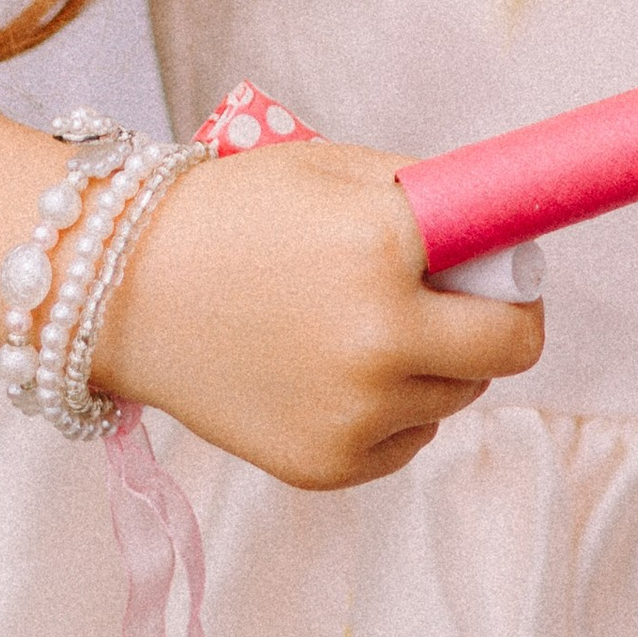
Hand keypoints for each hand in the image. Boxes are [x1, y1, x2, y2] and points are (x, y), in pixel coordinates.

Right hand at [96, 136, 542, 487]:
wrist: (122, 290)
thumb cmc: (237, 212)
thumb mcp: (338, 170)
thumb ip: (433, 198)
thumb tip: (508, 230)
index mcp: (387, 252)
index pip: (515, 290)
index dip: (515, 278)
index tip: (501, 268)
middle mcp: (378, 343)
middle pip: (504, 356)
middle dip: (490, 325)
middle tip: (446, 300)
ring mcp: (352, 416)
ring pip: (455, 400)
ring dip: (435, 368)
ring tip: (362, 327)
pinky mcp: (324, 466)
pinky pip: (406, 441)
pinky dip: (391, 411)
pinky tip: (334, 370)